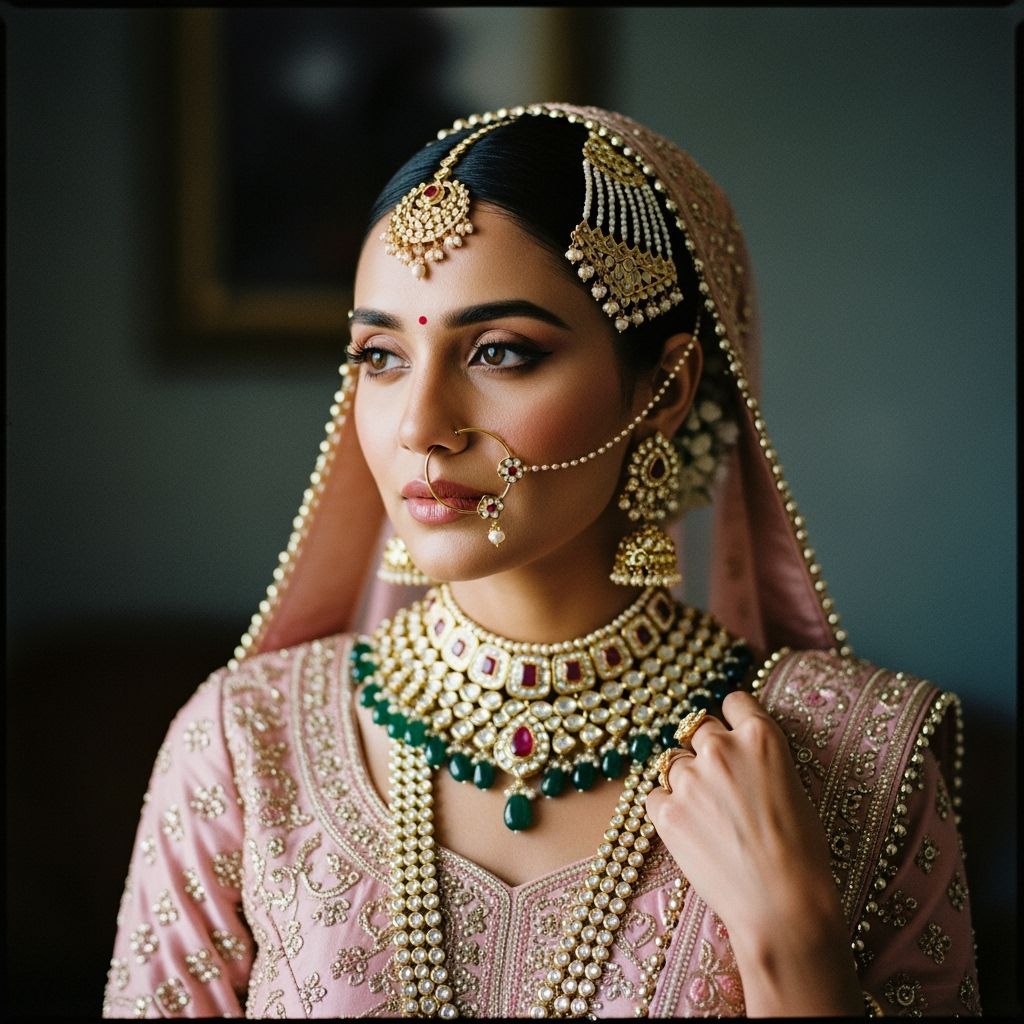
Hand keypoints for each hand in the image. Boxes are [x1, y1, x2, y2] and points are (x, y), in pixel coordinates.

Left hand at [645, 691, 861, 1015]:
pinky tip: (691, 833)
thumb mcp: (793, 789)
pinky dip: (667, 810)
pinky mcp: (666, 811)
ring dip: (684, 780)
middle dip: (705, 748)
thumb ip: (760, 761)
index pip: (733, 700)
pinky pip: (655, 796)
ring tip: (707, 816)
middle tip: (717, 781)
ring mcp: (690, 778)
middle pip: (697, 727)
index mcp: (761, 737)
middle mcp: (721, 748)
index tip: (729, 728)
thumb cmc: (802, 854)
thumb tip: (740, 755)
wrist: (783, 906)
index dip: (731, 716)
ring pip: (673, 762)